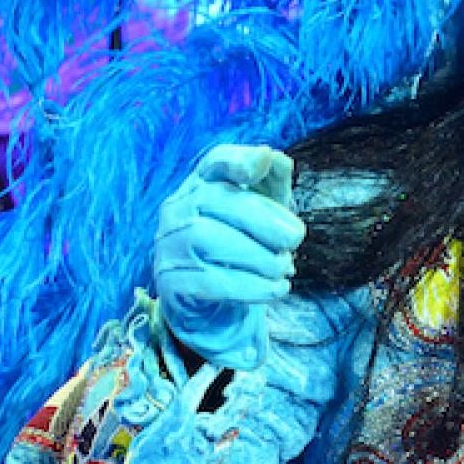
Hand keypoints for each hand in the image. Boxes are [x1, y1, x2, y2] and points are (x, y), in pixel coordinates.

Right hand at [153, 144, 304, 371]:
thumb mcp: (266, 211)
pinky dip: (249, 286)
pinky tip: (276, 289)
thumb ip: (273, 181)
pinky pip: (207, 281)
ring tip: (284, 267)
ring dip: (256, 254)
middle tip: (295, 238)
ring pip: (205, 237)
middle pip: (214, 198)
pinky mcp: (170, 282)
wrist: (217, 306)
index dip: (238, 159)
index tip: (264, 159)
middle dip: (261, 218)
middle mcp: (178, 209)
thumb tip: (273, 157)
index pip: (214, 162)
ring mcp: (169, 245)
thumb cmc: (246, 246)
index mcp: (202, 185)